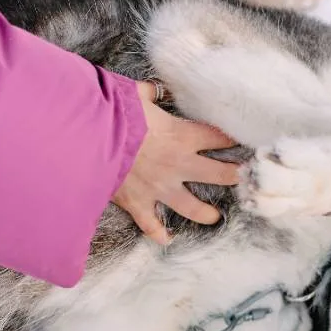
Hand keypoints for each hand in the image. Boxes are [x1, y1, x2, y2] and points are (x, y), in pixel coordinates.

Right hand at [112, 81, 239, 244]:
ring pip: (193, 208)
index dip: (232, 139)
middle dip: (235, 176)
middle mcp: (178, 165)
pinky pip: (152, 225)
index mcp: (182, 135)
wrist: (86, 140)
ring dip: (207, 213)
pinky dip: (159, 235)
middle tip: (244, 179)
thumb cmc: (112, 113)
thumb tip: (153, 90)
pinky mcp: (139, 203)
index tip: (241, 141)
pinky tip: (167, 239)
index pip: (219, 138)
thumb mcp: (135, 93)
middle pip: (220, 175)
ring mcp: (160, 188)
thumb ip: (150, 94)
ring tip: (215, 216)